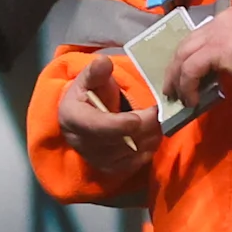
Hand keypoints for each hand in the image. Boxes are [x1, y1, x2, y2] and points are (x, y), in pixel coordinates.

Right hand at [55, 47, 163, 185]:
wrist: (80, 120)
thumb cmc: (86, 96)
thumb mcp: (87, 79)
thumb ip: (96, 72)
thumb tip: (104, 62)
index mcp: (72, 118)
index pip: (99, 127)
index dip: (122, 124)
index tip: (142, 114)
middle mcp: (82, 143)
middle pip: (121, 140)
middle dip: (145, 126)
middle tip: (159, 110)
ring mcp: (97, 159)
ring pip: (133, 151)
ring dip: (150, 135)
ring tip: (156, 119)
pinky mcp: (111, 169)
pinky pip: (137, 161)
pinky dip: (149, 147)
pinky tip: (150, 133)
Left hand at [165, 4, 231, 115]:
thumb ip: (230, 55)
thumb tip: (214, 75)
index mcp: (229, 18)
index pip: (200, 36)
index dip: (188, 57)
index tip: (184, 76)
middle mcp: (219, 21)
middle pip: (186, 44)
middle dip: (176, 68)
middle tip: (172, 88)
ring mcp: (216, 33)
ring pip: (183, 55)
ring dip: (177, 79)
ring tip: (178, 97)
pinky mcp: (216, 49)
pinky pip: (191, 69)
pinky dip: (187, 85)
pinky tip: (191, 99)